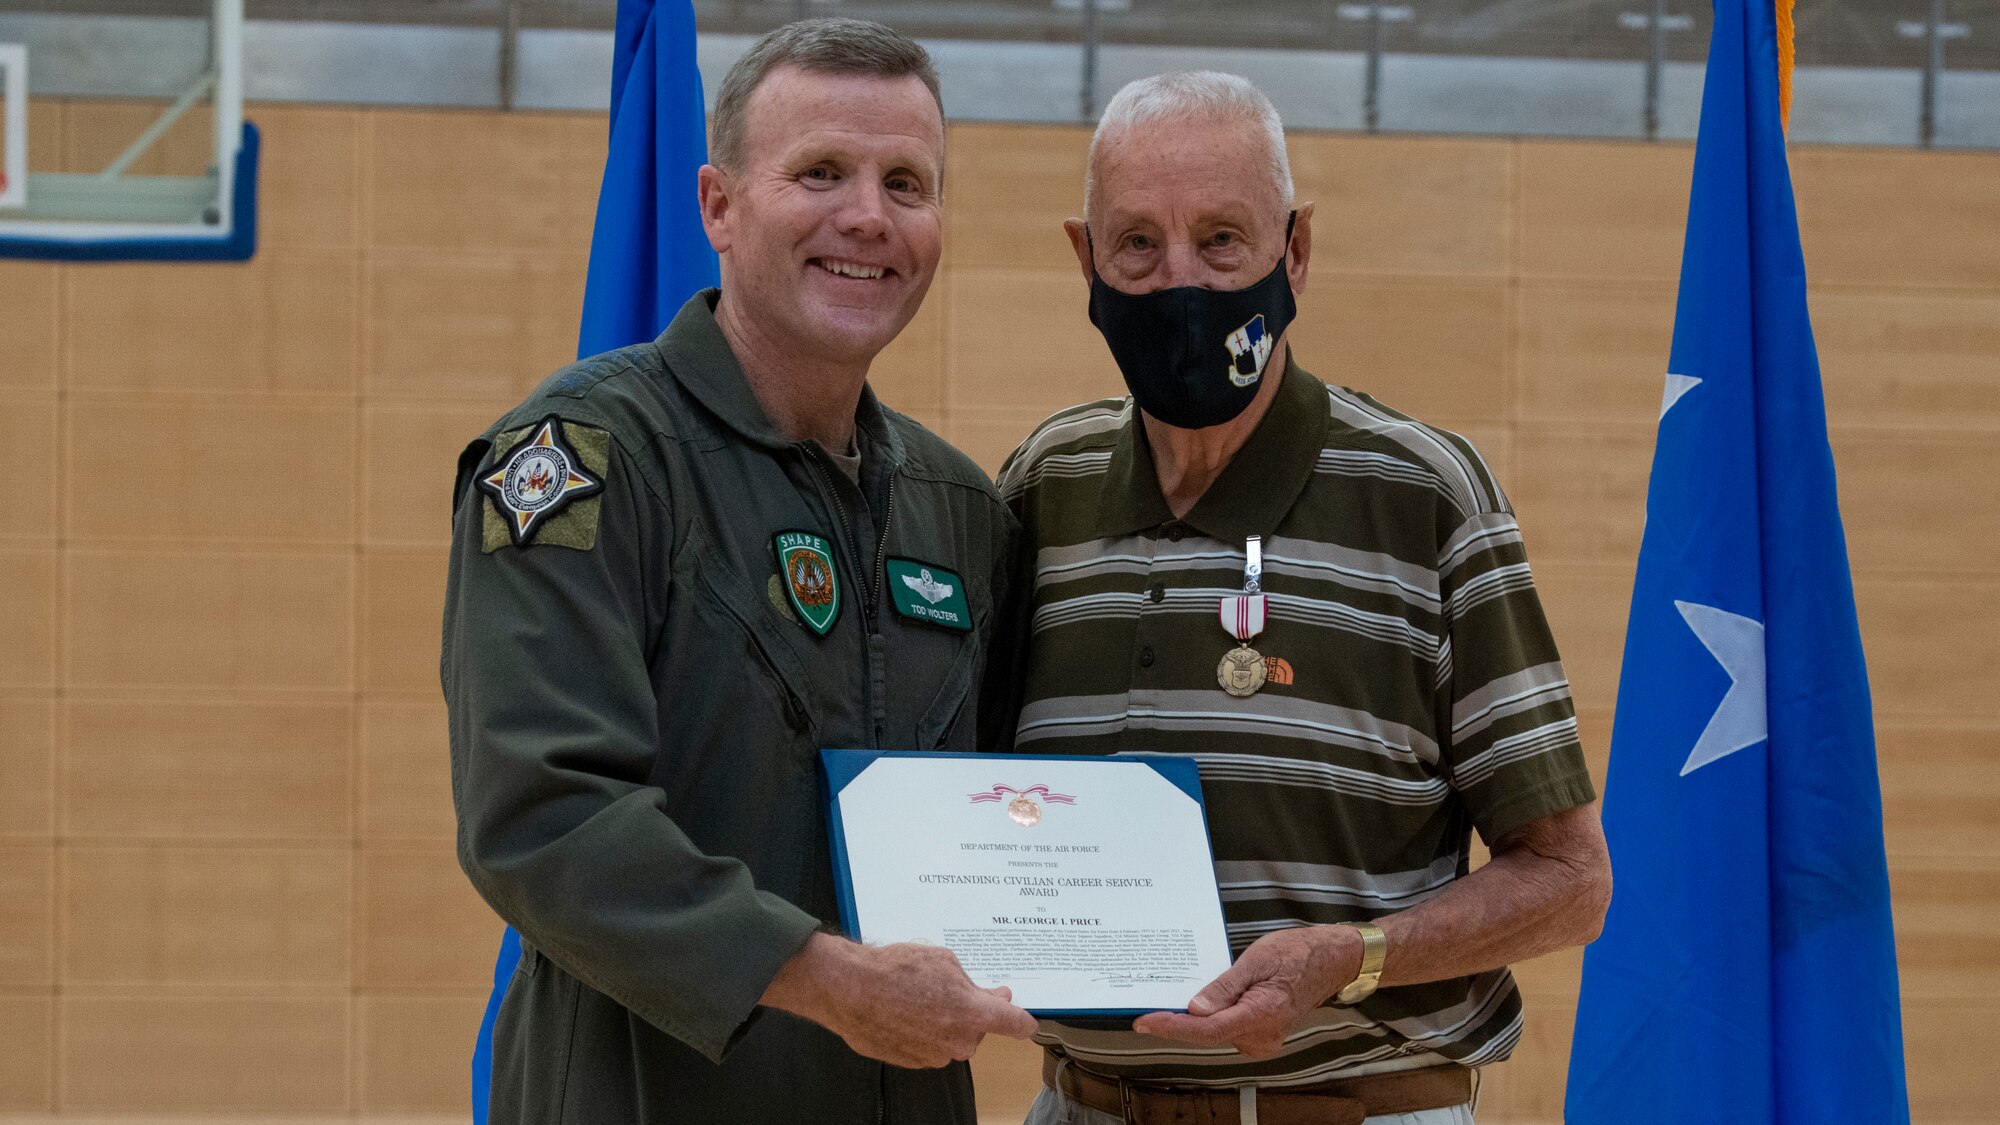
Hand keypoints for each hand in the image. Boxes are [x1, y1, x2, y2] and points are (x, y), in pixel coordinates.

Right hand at [762, 933, 1039, 1067]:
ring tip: (916, 995)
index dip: (1023, 1020)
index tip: (1026, 1020)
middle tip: (948, 987)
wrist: (850, 990)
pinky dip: (921, 1031)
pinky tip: (902, 1010)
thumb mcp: (944, 961)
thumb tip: (990, 996)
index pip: (1016, 1025)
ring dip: (943, 1021)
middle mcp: (959, 1041)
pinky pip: (927, 1045)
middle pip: (977, 1028)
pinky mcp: (912, 1062)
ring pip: (951, 1037)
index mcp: (975, 1014)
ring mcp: (934, 1055)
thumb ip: (972, 983)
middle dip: (969, 1010)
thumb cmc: (896, 970)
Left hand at [1131, 925, 1360, 1057]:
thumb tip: (1196, 1009)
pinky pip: (1226, 1030)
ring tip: (1174, 999)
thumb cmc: (1297, 954)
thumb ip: (1225, 987)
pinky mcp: (1260, 1036)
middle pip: (1207, 1034)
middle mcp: (1263, 1036)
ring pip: (1215, 1033)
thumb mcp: (1256, 959)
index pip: (1207, 1030)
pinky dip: (1210, 1018)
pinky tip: (1200, 1003)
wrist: (1329, 961)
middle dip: (1178, 1021)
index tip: (1145, 1022)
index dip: (1173, 1027)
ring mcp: (1263, 1040)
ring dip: (1194, 1019)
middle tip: (1148, 1006)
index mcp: (1262, 1014)